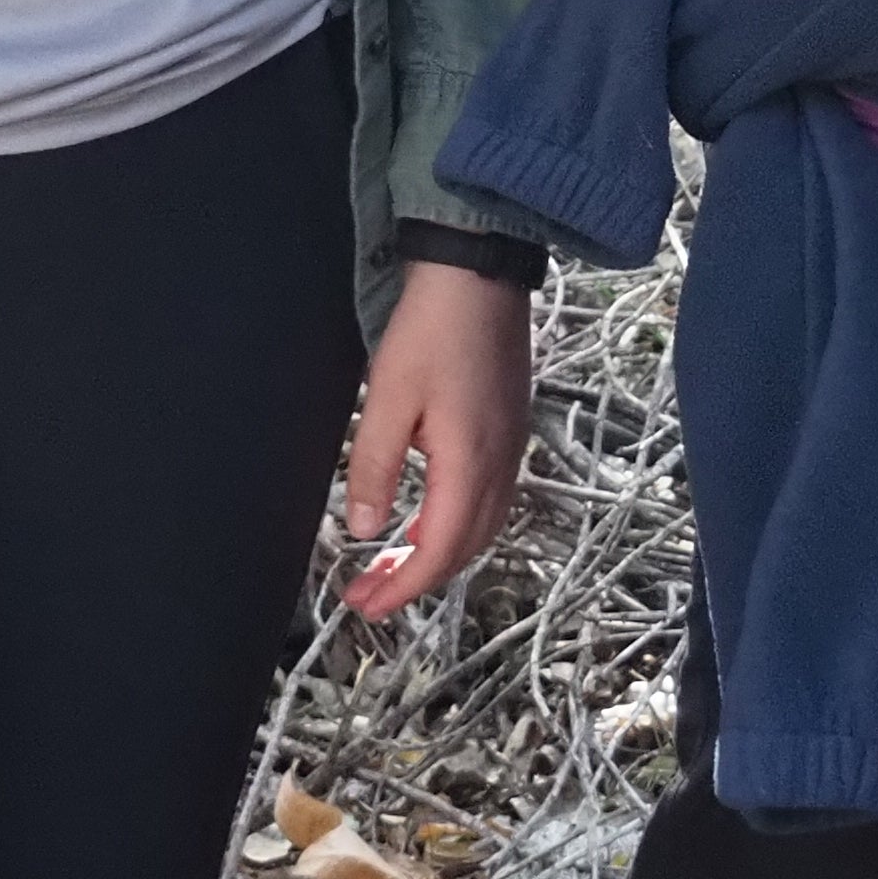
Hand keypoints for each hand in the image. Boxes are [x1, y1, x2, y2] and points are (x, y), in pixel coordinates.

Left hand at [339, 258, 529, 618]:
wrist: (478, 273)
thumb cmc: (433, 327)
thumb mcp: (388, 399)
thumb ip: (375, 469)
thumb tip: (365, 529)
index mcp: (471, 463)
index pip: (439, 550)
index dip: (403, 587)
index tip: (366, 605)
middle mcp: (502, 464)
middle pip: (464, 549)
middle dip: (416, 581)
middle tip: (368, 595)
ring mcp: (512, 448)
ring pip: (481, 528)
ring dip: (437, 556)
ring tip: (391, 567)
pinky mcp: (509, 430)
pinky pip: (490, 500)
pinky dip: (457, 526)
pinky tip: (428, 520)